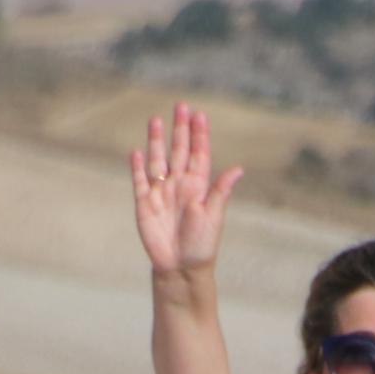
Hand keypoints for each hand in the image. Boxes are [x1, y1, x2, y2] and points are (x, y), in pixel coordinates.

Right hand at [129, 103, 242, 279]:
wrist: (180, 267)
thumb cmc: (202, 244)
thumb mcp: (214, 216)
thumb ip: (221, 190)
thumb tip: (239, 169)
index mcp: (198, 186)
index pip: (199, 154)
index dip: (199, 134)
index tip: (199, 114)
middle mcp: (179, 185)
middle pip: (179, 150)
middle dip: (180, 128)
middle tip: (181, 106)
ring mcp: (161, 193)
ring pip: (158, 160)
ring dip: (156, 141)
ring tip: (155, 119)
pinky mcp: (144, 204)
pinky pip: (139, 181)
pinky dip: (137, 167)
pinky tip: (136, 151)